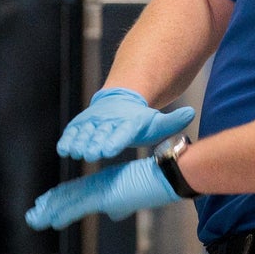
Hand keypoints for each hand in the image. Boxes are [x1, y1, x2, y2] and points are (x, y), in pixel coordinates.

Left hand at [26, 157, 178, 229]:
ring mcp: (100, 188)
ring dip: (49, 211)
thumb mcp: (133, 197)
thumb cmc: (155, 184)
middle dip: (49, 205)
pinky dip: (63, 213)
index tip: (44, 204)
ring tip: (34, 219)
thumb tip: (112, 214)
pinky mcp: (105, 195)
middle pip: (68, 194)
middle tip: (32, 214)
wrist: (167, 176)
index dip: (58, 198)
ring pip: (69, 200)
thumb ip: (120, 205)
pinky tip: (52, 220)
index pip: (76, 191)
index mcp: (104, 182)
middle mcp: (98, 182)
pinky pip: (79, 206)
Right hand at [56, 87, 194, 160]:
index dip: (114, 141)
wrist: (120, 100)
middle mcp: (109, 121)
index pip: (121, 133)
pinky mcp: (82, 123)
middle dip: (94, 143)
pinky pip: (74, 131)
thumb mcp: (157, 121)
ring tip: (73, 152)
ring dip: (78, 142)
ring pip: (85, 132)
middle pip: (101, 134)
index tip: (108, 150)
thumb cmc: (139, 119)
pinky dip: (68, 139)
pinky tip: (63, 149)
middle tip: (90, 153)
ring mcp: (94, 121)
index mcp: (128, 123)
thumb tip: (191, 112)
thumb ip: (172, 121)